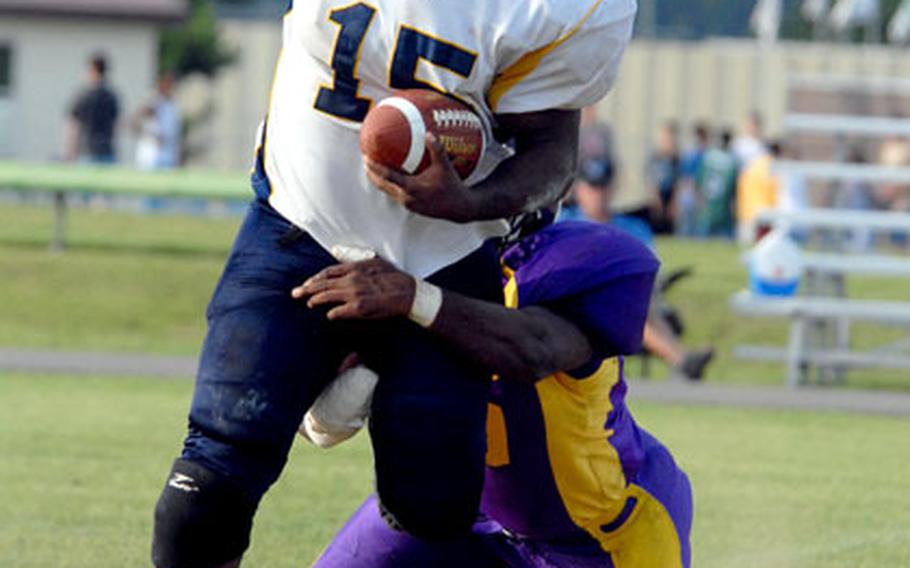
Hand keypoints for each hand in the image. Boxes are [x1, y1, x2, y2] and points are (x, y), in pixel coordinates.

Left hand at [291, 258, 415, 320]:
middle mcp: (352, 280)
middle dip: (306, 289)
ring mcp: (354, 294)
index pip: (328, 272)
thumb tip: (337, 251)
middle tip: (295, 294)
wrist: (409, 293)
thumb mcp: (374, 261)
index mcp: (355, 268)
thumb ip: (354, 258)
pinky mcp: (359, 308)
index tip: (306, 283)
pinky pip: (339, 312)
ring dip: (315, 300)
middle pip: (322, 284)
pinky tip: (328, 315)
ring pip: (326, 297)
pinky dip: (332, 313)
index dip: (314, 278)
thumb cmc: (394, 277)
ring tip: (308, 303)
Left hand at [365, 133, 477, 222]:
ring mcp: (408, 204)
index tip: (365, 158)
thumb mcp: (445, 166)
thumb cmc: (452, 186)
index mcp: (411, 188)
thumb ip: (436, 149)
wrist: (459, 208)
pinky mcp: (412, 208)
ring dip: (379, 181)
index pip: (387, 177)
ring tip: (372, 169)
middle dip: (371, 174)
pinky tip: (391, 178)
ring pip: (388, 191)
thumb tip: (428, 133)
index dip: (375, 167)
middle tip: (365, 160)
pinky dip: (390, 186)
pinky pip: (396, 195)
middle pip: (382, 185)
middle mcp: (406, 198)